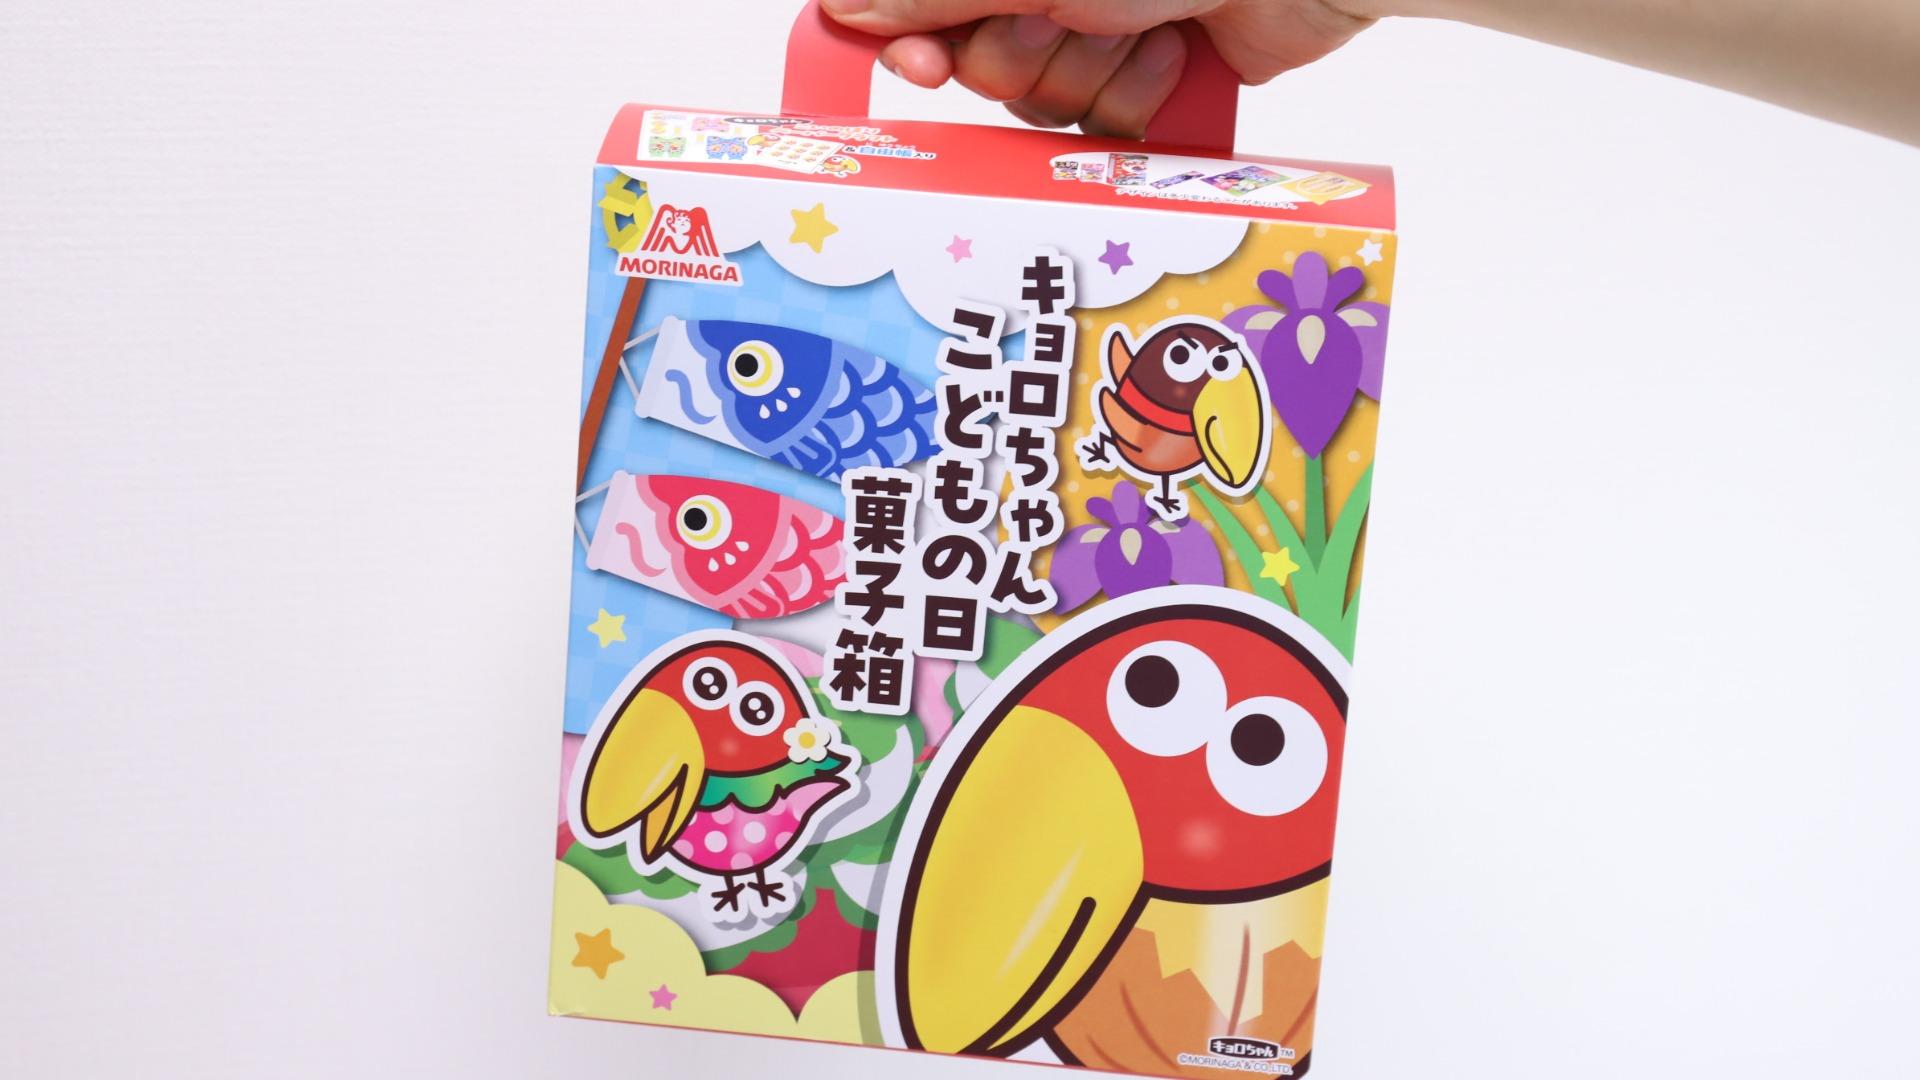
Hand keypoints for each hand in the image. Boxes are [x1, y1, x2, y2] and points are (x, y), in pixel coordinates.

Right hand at [820, 0, 1378, 137]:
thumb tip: (845, 9)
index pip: (917, 8)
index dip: (910, 43)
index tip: (921, 66)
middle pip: (977, 65)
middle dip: (1026, 53)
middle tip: (1074, 16)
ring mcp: (1099, 27)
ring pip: (1040, 106)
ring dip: (1092, 74)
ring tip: (1143, 25)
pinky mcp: (1150, 72)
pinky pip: (1104, 129)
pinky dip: (1139, 96)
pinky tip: (1175, 51)